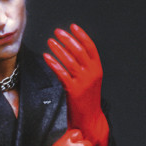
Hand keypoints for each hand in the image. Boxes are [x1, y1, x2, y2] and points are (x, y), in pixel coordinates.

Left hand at [43, 24, 109, 145]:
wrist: (89, 120)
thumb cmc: (87, 100)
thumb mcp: (91, 80)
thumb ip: (85, 66)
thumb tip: (73, 50)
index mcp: (98, 69)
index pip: (90, 47)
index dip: (81, 35)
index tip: (72, 26)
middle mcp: (92, 73)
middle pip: (79, 50)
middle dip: (67, 39)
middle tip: (57, 32)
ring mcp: (83, 82)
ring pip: (69, 60)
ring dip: (58, 48)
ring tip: (50, 41)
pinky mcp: (73, 90)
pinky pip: (61, 73)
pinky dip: (53, 63)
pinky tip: (46, 56)